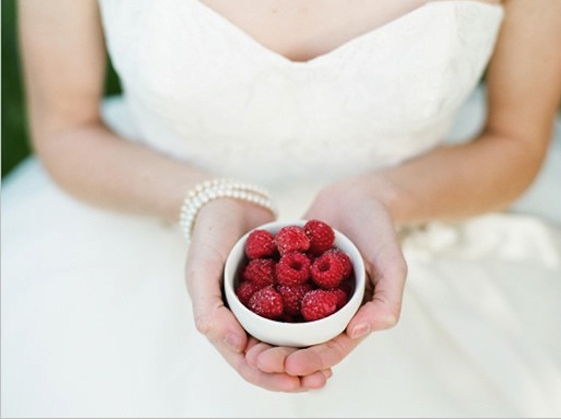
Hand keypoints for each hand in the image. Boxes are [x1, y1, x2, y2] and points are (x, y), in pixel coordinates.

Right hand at [185, 198, 331, 390]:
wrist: (227, 200)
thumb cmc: (208, 236)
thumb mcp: (201, 271)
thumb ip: (209, 310)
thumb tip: (237, 347)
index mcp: (224, 323)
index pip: (247, 362)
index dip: (271, 377)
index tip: (297, 382)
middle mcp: (247, 318)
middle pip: (274, 355)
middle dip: (297, 370)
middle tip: (324, 376)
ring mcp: (267, 302)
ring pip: (290, 336)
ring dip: (310, 350)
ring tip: (335, 358)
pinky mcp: (284, 284)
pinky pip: (302, 306)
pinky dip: (317, 318)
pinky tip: (339, 322)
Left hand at [248, 175, 406, 378]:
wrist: (358, 193)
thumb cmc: (379, 228)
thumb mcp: (392, 263)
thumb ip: (386, 300)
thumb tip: (360, 333)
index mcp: (352, 316)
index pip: (331, 349)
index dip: (310, 362)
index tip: (289, 367)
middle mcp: (327, 309)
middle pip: (302, 343)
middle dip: (280, 357)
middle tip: (255, 361)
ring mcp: (306, 292)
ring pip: (282, 323)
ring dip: (264, 339)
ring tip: (244, 347)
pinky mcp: (289, 273)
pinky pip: (271, 291)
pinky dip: (257, 303)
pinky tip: (236, 309)